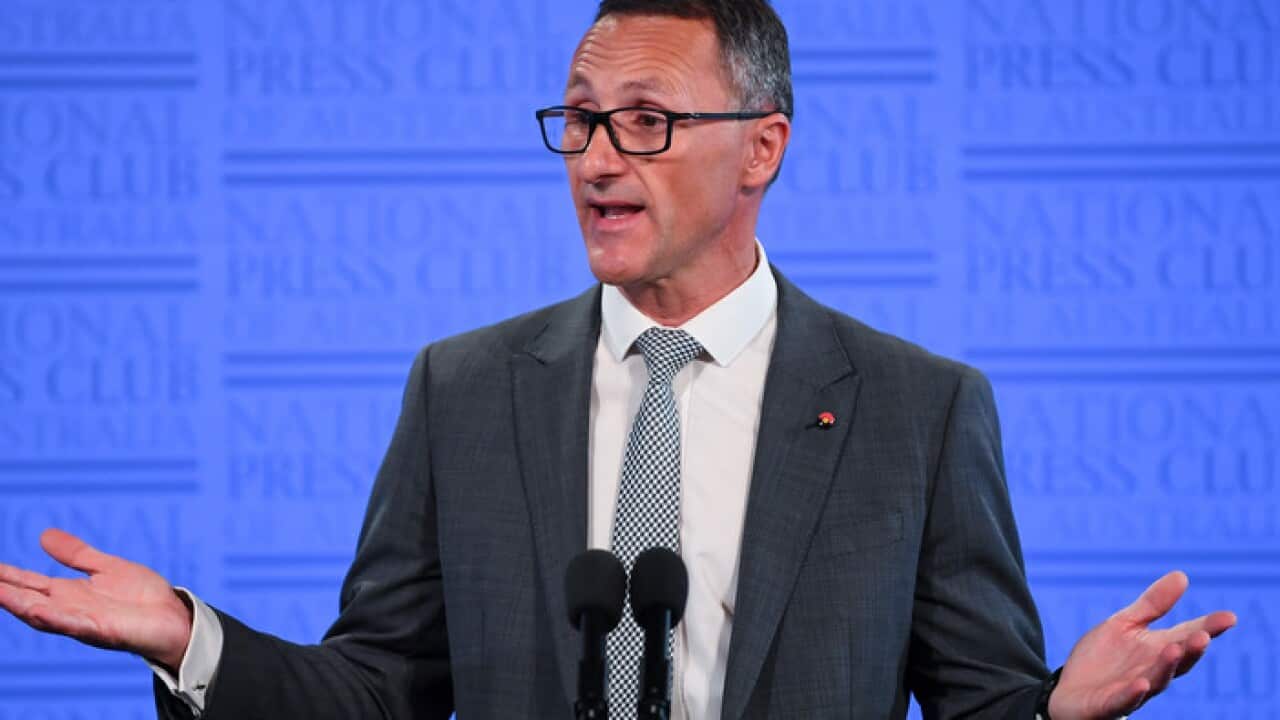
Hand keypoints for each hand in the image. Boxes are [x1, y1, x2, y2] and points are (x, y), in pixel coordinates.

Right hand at [0, 528, 193, 672]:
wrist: (173, 618)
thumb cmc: (142, 597)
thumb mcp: (106, 568)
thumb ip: (76, 555)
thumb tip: (44, 535)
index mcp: (68, 594)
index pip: (28, 583)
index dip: (6, 576)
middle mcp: (68, 609)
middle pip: (25, 599)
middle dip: (2, 591)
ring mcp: (82, 621)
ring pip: (41, 614)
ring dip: (17, 604)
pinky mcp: (102, 630)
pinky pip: (73, 625)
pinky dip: (54, 618)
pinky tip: (36, 610)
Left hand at [1047, 570, 1236, 719]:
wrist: (1070, 692)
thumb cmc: (1103, 658)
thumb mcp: (1124, 624)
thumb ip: (1152, 604)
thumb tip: (1182, 575)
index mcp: (1157, 650)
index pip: (1186, 636)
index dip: (1208, 628)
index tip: (1229, 616)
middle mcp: (1152, 671)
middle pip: (1177, 661)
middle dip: (1191, 649)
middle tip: (1204, 635)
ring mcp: (1134, 690)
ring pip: (1156, 680)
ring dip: (1167, 666)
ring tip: (1175, 649)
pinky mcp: (1111, 704)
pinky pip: (1125, 701)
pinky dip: (1135, 693)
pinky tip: (1142, 684)